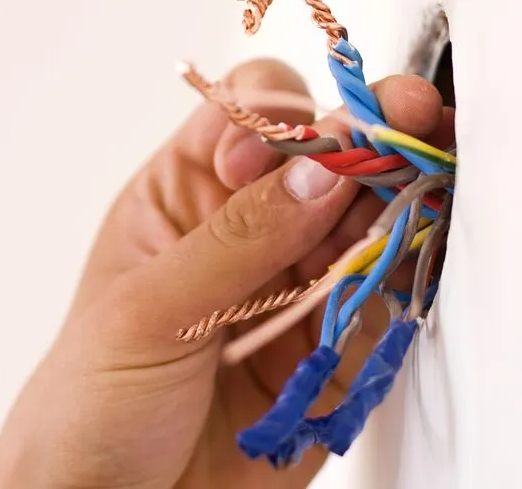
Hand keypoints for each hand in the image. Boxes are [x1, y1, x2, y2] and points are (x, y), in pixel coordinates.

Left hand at [0, 59, 453, 488]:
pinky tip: (424, 245)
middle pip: (322, 156)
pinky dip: (411, 265)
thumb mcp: (150, 310)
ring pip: (364, 214)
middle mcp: (250, 226)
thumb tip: (324, 170)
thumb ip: (238, 239)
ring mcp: (296, 281)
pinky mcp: (333, 341)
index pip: (247, 119)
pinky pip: (383, 290)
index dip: (281, 118)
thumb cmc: (91, 405)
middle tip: (417, 115)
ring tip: (429, 180)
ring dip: (400, 194)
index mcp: (187, 194)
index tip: (300, 152)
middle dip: (370, 132)